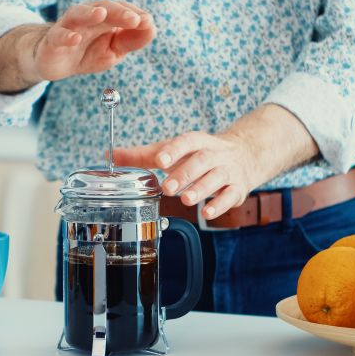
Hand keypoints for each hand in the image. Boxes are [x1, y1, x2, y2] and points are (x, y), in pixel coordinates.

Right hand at [24, 0, 155, 81]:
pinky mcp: (53, 42)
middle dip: (119, 12)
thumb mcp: (114, 50)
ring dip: (89, 13)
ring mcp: (68, 27)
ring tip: (101, 14)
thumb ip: (132, 40)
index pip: (121, 9)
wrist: (56, 63)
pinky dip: (67, 37)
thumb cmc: (89, 52)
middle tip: (135, 19)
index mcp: (104, 17)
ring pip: (78, 14)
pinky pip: (59, 36)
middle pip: (103, 7)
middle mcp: (86, 17)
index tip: (147, 21)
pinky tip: (75, 39)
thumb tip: (151, 26)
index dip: (134, 13)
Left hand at [112, 131, 259, 219]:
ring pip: (217, 178)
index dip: (173, 150)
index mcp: (197, 142)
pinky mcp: (237, 188)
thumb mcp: (172, 150)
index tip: (160, 160)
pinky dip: (220, 205)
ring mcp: (228, 171)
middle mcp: (214, 154)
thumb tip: (109, 155)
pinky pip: (230, 196)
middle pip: (201, 161)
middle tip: (167, 187)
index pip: (186, 142)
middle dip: (185, 173)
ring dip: (201, 189)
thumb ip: (142, 155)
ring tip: (185, 199)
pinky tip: (206, 213)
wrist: (245, 154)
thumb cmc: (198, 154)